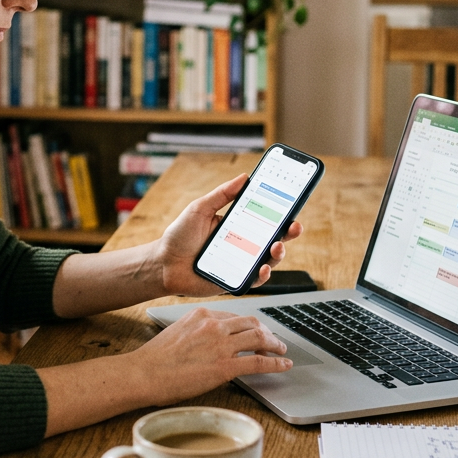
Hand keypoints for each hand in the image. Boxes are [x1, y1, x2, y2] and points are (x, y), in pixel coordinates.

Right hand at [128, 307, 291, 405]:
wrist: (144, 373)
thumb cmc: (155, 359)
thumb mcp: (178, 332)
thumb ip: (198, 331)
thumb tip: (210, 342)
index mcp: (202, 314)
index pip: (234, 316)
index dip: (249, 326)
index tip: (255, 332)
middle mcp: (214, 325)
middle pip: (251, 323)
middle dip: (266, 332)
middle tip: (274, 341)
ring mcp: (220, 345)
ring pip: (259, 338)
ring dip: (275, 344)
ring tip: (282, 351)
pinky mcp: (225, 366)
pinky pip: (259, 362)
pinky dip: (276, 363)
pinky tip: (283, 365)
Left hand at [149, 173, 302, 296]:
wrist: (163, 264)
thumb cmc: (179, 236)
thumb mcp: (200, 208)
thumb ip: (222, 194)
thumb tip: (244, 177)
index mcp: (237, 225)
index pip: (265, 217)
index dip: (281, 212)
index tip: (293, 202)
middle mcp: (242, 244)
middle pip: (273, 238)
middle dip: (289, 232)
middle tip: (294, 226)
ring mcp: (240, 263)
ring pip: (269, 259)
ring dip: (279, 253)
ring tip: (277, 246)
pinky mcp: (235, 281)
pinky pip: (255, 279)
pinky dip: (263, 274)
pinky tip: (263, 267)